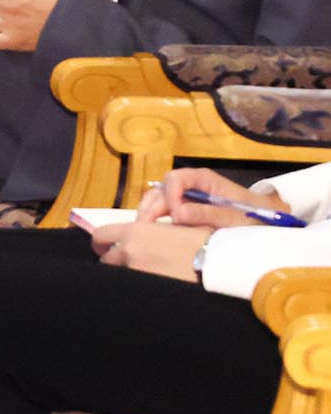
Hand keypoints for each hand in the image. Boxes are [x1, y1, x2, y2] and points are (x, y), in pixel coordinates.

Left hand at [93, 219, 212, 280]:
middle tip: (131, 263)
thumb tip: (141, 231)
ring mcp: (137, 274)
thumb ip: (152, 229)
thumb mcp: (176, 225)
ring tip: (147, 275)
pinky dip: (139, 288)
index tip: (108, 247)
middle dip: (115, 262)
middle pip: (107, 261)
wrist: (223, 264)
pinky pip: (134, 289)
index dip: (103, 243)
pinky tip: (153, 288)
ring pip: (120, 277)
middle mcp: (130, 253)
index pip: (100, 236)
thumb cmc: (205, 240)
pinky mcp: (147, 291)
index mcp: (135, 232)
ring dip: (128, 275)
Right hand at [138, 168, 293, 228]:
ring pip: (158, 200)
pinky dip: (156, 221)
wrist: (269, 223)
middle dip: (151, 208)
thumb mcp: (234, 217)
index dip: (170, 194)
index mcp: (203, 179)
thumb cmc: (254, 216)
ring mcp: (186, 197)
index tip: (174, 214)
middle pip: (161, 190)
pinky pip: (165, 211)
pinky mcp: (186, 210)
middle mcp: (191, 185)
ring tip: (144, 234)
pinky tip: (154, 234)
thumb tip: (177, 213)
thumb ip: (206, 213)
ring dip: (149, 214)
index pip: (175, 179)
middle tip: (144, 229)